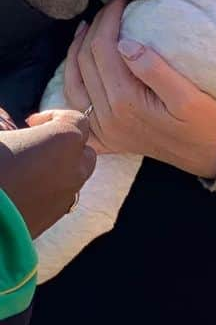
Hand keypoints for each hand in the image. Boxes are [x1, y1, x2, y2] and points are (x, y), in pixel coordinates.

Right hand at [0, 111, 95, 236]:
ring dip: (58, 171)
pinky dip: (48, 193)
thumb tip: (9, 125)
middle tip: (37, 147)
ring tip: (29, 171)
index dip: (55, 117)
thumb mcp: (1, 137)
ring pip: (73, 178)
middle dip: (65, 146)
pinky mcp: (49, 222)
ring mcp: (64, 197)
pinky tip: (24, 192)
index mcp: (65, 140)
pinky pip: (58, 201)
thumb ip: (9, 124)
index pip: (77, 120)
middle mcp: (74, 168)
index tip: (32, 122)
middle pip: (83, 152)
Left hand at [64, 0, 215, 179]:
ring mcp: (104, 130)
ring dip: (75, 53)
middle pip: (85, 63)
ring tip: (86, 29)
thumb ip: (155, 69)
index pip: (104, 49)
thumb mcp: (189, 94)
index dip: (109, 20)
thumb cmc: (205, 121)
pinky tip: (59, 93)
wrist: (211, 154)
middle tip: (110, 6)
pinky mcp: (108, 139)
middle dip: (94, 29)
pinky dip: (61, 103)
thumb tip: (124, 43)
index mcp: (126, 101)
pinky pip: (76, 116)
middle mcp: (107, 117)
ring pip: (74, 85)